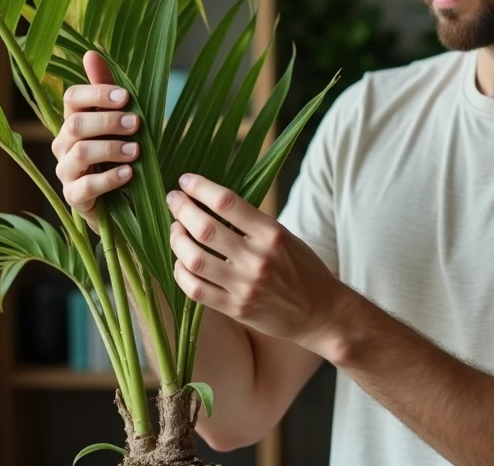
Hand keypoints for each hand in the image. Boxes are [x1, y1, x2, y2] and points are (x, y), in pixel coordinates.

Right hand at [52, 51, 140, 230]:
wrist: (123, 199)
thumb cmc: (120, 153)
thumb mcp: (120, 121)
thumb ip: (106, 91)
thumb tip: (91, 54)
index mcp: (73, 120)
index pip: (72, 98)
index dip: (96, 94)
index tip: (125, 97)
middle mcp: (63, 144)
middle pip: (75, 123)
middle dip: (107, 121)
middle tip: (135, 123)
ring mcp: (66, 172)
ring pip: (79, 152)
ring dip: (110, 148)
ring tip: (136, 150)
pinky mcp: (74, 197)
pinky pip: (86, 186)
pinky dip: (109, 178)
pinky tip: (129, 174)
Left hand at [167, 173, 344, 352]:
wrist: (320, 312)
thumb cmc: (302, 268)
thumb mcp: (284, 236)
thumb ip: (251, 223)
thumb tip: (210, 203)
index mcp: (272, 234)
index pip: (227, 203)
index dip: (200, 188)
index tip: (185, 181)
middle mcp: (257, 258)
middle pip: (205, 228)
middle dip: (182, 209)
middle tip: (173, 200)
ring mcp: (245, 286)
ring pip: (194, 259)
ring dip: (177, 240)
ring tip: (175, 230)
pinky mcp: (236, 309)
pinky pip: (196, 290)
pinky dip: (181, 273)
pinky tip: (180, 262)